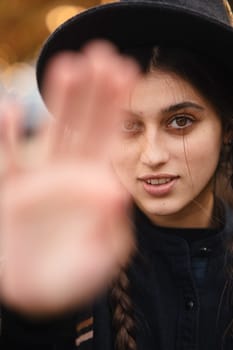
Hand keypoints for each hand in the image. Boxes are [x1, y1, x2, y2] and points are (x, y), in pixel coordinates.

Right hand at [0, 41, 139, 315]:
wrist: (40, 295)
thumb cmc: (76, 277)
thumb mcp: (103, 258)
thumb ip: (111, 228)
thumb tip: (116, 191)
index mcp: (95, 186)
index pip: (108, 139)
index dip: (117, 107)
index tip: (125, 71)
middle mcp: (68, 175)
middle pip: (82, 126)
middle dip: (92, 92)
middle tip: (100, 54)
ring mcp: (39, 179)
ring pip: (50, 133)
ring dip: (58, 100)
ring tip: (67, 64)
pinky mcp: (11, 192)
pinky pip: (7, 160)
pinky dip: (6, 136)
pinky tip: (8, 108)